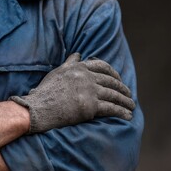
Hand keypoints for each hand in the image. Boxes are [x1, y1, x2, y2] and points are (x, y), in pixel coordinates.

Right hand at [10, 53, 134, 133]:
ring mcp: (89, 91)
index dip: (114, 73)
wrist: (39, 108)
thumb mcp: (57, 72)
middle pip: (111, 81)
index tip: (119, 79)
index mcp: (78, 67)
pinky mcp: (90, 106)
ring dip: (125, 101)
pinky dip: (122, 112)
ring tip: (131, 106)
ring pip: (114, 95)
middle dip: (122, 88)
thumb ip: (70, 63)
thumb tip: (78, 54)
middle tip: (128, 95)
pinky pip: (111, 108)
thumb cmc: (45, 92)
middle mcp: (86, 77)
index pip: (102, 67)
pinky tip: (128, 116)